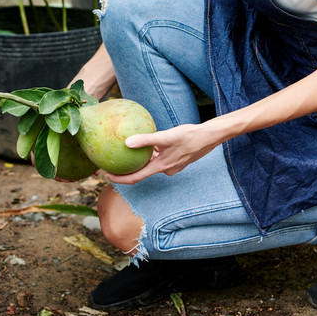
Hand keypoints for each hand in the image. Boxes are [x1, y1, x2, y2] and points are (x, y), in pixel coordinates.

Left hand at [104, 122, 218, 184]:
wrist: (210, 137)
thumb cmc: (189, 136)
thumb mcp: (166, 136)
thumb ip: (146, 140)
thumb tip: (126, 142)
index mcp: (161, 167)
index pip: (135, 178)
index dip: (119, 179)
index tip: (106, 175)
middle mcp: (165, 169)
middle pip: (142, 172)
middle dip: (127, 168)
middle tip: (112, 161)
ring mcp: (172, 165)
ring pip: (152, 163)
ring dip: (141, 159)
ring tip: (128, 149)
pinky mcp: (176, 158)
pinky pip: (160, 157)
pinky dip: (152, 152)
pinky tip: (149, 141)